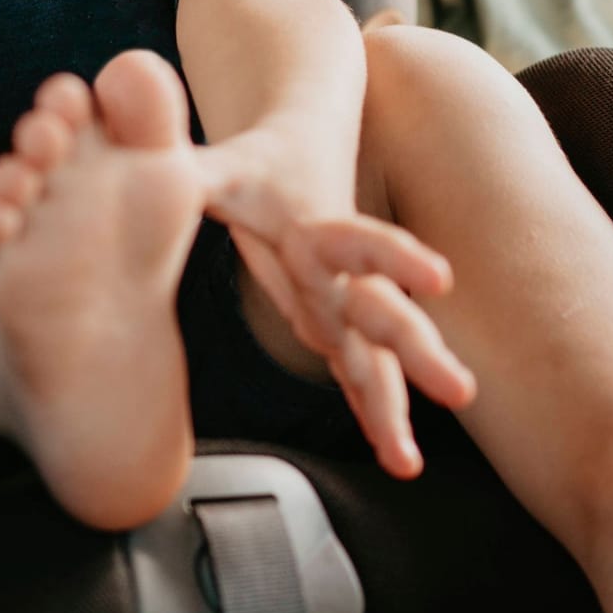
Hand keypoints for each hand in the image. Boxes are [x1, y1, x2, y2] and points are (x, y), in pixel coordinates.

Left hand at [206, 142, 475, 477]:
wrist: (305, 148)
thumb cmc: (258, 159)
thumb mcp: (220, 165)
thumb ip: (186, 170)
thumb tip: (153, 172)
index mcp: (319, 230)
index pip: (361, 244)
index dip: (398, 259)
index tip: (441, 278)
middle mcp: (340, 275)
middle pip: (386, 316)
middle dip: (420, 354)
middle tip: (458, 392)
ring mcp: (342, 306)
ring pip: (376, 361)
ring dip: (394, 408)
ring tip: (408, 464)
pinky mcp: (333, 326)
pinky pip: (358, 375)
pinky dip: (371, 411)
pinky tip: (391, 455)